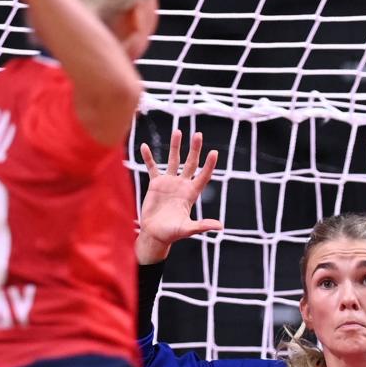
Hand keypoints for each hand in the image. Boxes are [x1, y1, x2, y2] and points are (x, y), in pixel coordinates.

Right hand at [136, 130, 222, 263]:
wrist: (155, 234)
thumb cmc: (172, 234)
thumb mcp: (187, 229)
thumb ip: (202, 226)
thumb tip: (220, 227)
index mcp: (191, 194)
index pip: (203, 176)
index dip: (209, 165)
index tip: (214, 152)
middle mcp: (182, 185)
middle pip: (190, 163)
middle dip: (195, 149)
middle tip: (198, 134)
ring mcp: (169, 183)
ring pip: (173, 160)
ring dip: (175, 146)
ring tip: (177, 132)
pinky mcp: (156, 184)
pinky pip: (152, 167)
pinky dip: (148, 157)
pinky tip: (145, 146)